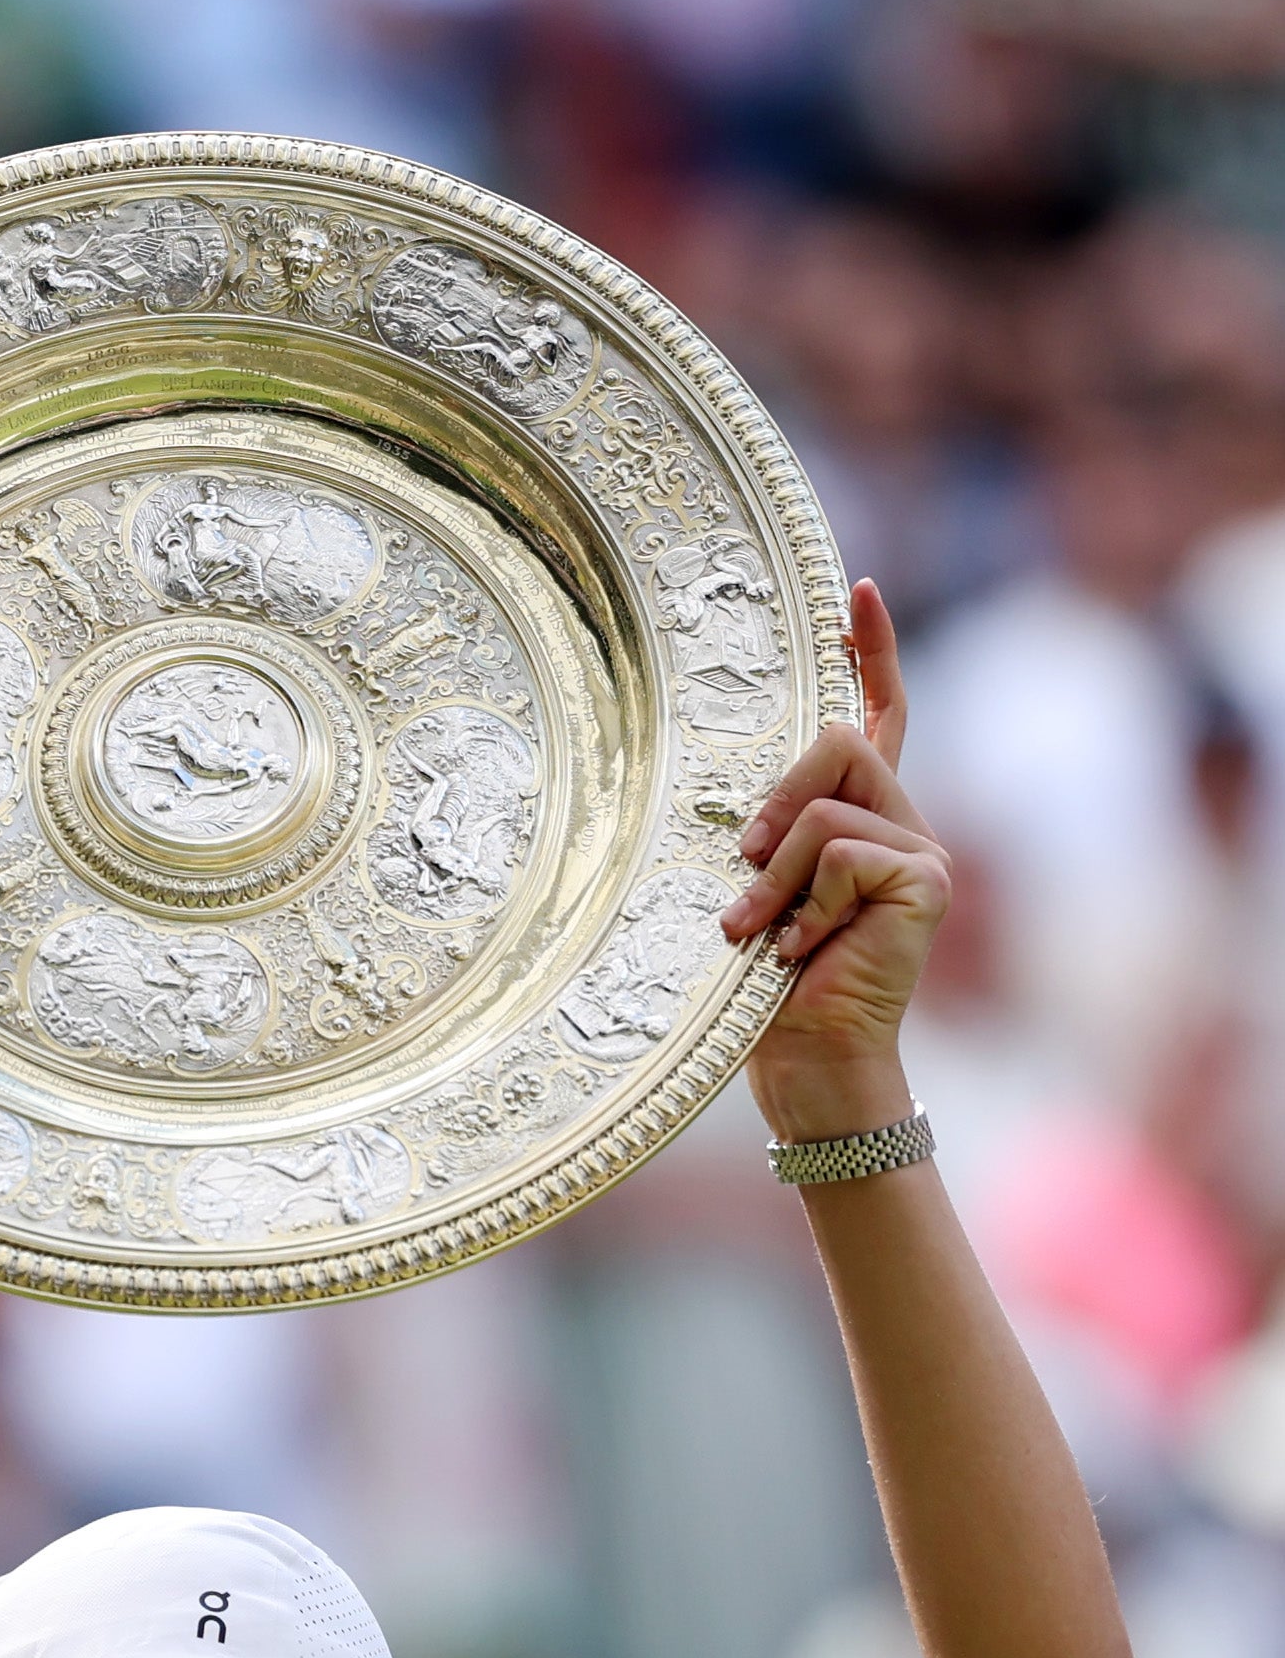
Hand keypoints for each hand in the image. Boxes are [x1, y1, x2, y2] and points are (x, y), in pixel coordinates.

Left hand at [720, 581, 951, 1144]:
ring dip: (774, 877)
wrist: (808, 1066)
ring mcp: (920, 852)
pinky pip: (840, 853)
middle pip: (836, 739)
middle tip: (745, 876)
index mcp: (859, 822)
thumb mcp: (750, 897)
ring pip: (826, 807)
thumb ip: (760, 840)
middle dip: (774, 804)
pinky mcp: (925, 880)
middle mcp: (900, 825)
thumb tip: (732, 812)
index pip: (878, 717)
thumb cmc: (764, 993)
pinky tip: (803, 954)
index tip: (857, 592)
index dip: (872, 652)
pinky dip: (803, 906)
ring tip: (763, 936)